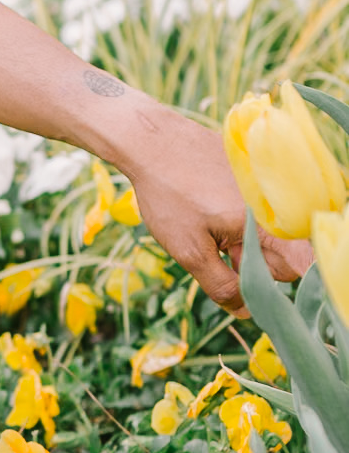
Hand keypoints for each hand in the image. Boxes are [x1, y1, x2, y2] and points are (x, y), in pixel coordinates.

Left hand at [112, 100, 311, 310]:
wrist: (152, 141)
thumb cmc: (168, 194)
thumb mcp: (188, 250)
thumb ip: (221, 286)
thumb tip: (247, 311)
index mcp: (266, 222)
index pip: (301, 267)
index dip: (278, 284)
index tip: (250, 284)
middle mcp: (276, 203)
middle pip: (286, 254)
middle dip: (257, 266)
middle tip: (220, 255)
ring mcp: (267, 189)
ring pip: (271, 236)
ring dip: (247, 245)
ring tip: (212, 234)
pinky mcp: (256, 178)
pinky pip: (261, 214)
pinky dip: (242, 223)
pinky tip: (214, 215)